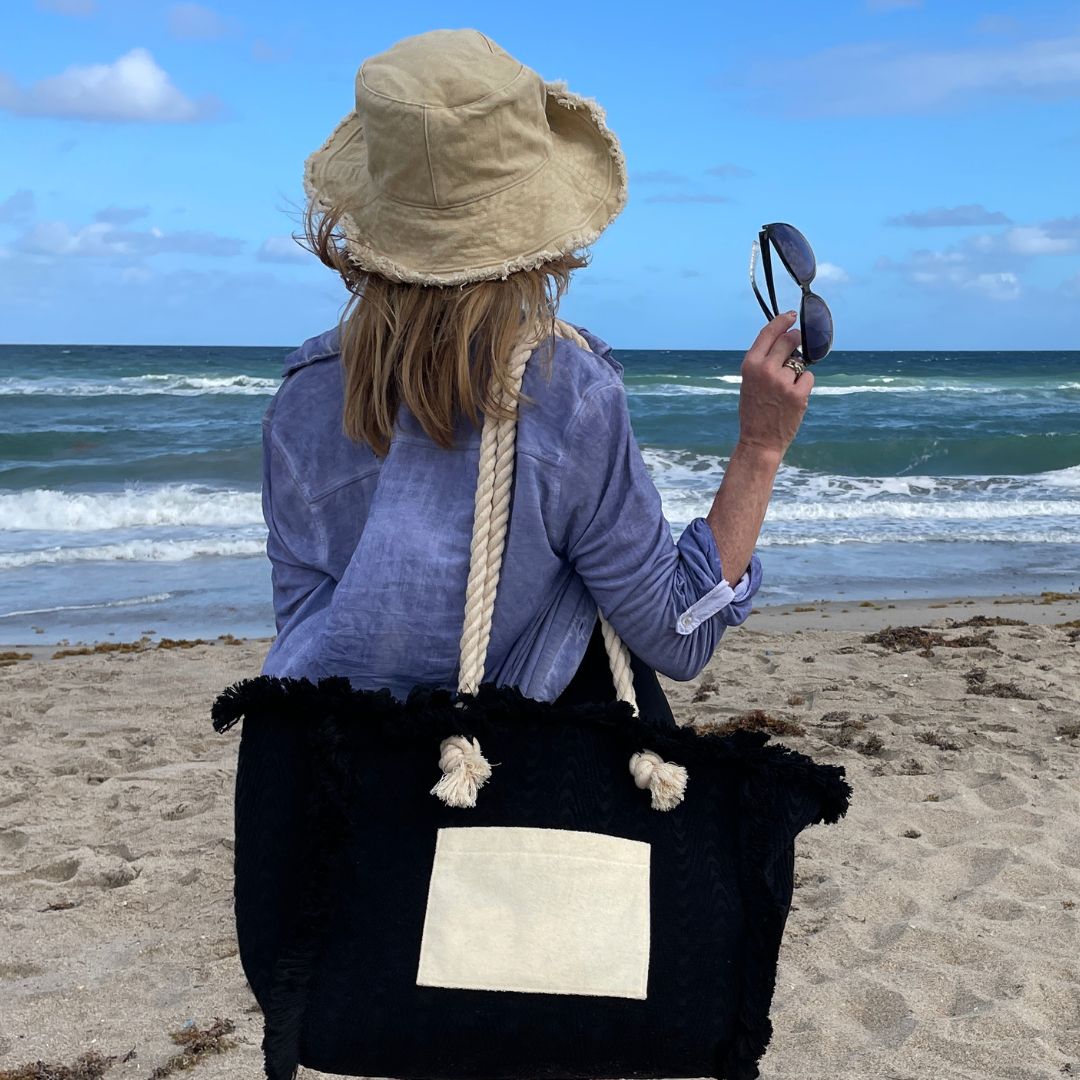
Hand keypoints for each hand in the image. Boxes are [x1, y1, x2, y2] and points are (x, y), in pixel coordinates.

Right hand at [735, 310, 813, 460]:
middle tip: (797, 344)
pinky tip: (793, 398)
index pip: (768, 333)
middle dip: (795, 340)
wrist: (758, 441)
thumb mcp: (749, 382)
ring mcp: (783, 381)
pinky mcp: (798, 394)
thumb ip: (763, 361)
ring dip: (796, 371)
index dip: (782, 321)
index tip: (791, 315)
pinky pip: (808, 377)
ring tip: (784, 390)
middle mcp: (765, 370)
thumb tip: (786, 340)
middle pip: (788, 341)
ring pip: (799, 362)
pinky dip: (804, 385)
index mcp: (750, 365)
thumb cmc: (754, 410)